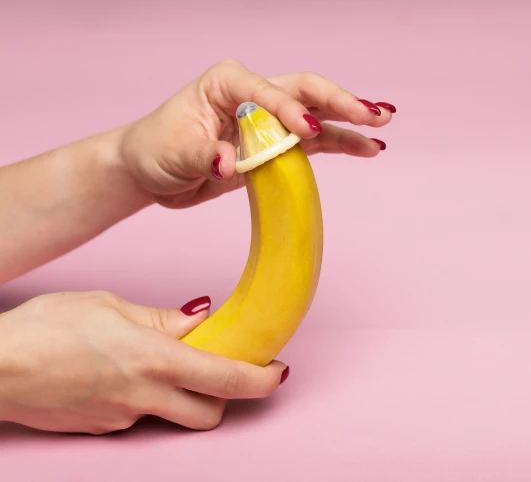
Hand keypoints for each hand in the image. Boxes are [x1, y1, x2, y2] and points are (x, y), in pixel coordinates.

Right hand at [0, 291, 287, 434]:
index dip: (261, 380)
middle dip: (225, 396)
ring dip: (182, 396)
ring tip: (159, 364)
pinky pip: (138, 416)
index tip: (278, 372)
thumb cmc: (46, 327)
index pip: (227, 379)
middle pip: (210, 413)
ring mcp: (123, 419)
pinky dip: (145, 398)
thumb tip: (201, 318)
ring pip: (174, 416)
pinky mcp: (101, 429)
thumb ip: (162, 320)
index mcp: (155, 361)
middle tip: (218, 367)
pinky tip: (120, 373)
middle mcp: (145, 397)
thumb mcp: (111, 307)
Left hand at [119, 59, 395, 207]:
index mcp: (228, 84)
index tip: (308, 132)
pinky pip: (316, 143)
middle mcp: (255, 95)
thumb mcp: (173, 154)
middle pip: (306, 91)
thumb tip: (228, 161)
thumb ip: (202, 155)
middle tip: (373, 113)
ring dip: (350, 122)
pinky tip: (367, 148)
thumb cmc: (156, 150)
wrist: (151, 172)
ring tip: (381, 129)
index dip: (289, 111)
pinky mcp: (277, 144)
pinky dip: (341, 145)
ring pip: (319, 114)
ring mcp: (270, 119)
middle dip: (340, 102)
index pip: (267, 92)